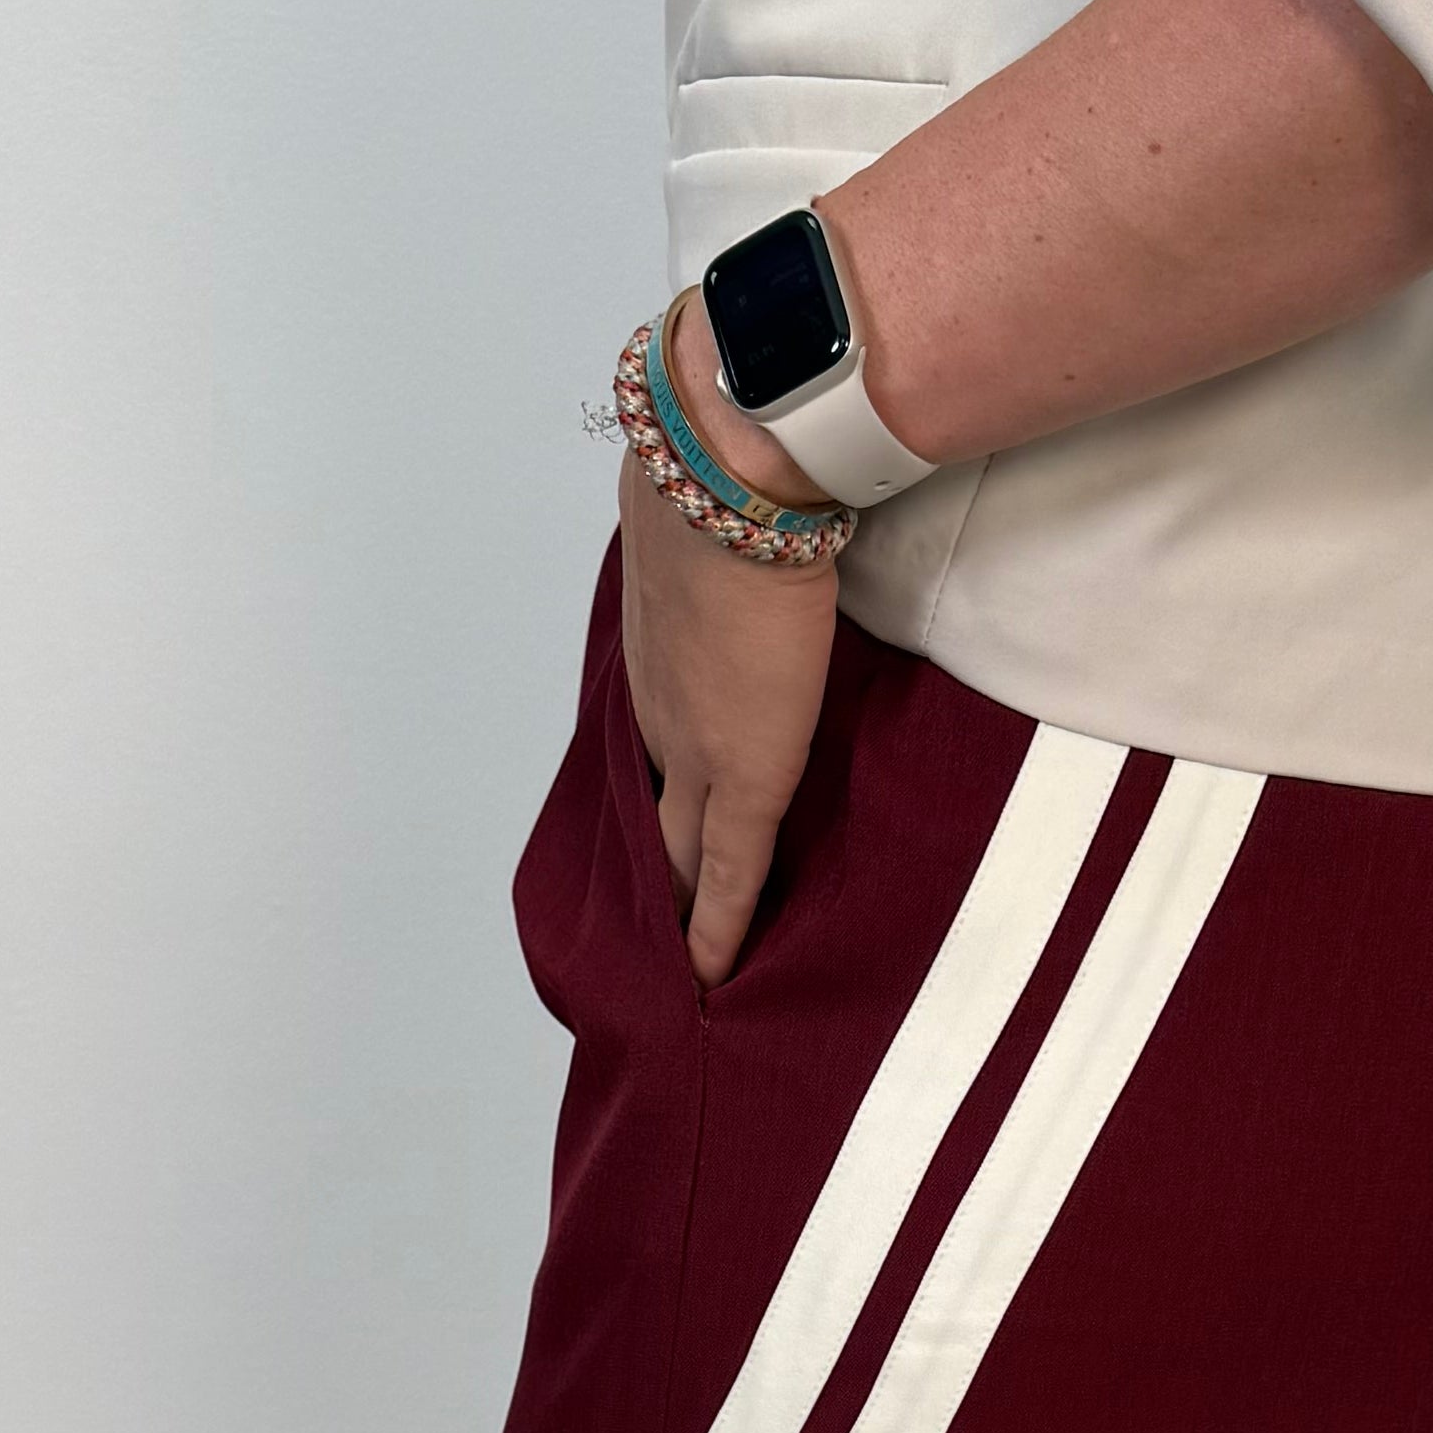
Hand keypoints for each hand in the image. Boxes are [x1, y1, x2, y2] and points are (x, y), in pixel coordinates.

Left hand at [618, 294, 839, 988]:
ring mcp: (691, 743)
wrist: (735, 465)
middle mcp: (660, 700)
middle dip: (654, 857)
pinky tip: (712, 976)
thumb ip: (746, 507)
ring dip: (681, 897)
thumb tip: (782, 475)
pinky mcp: (739, 777)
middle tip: (656, 914)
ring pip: (677, 846)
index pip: (659, 727)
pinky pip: (726, 874)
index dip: (663, 777)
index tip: (662, 813)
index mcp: (660, 637)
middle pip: (651, 801)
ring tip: (687, 953)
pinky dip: (717, 927)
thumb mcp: (723, 490)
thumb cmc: (735, 456)